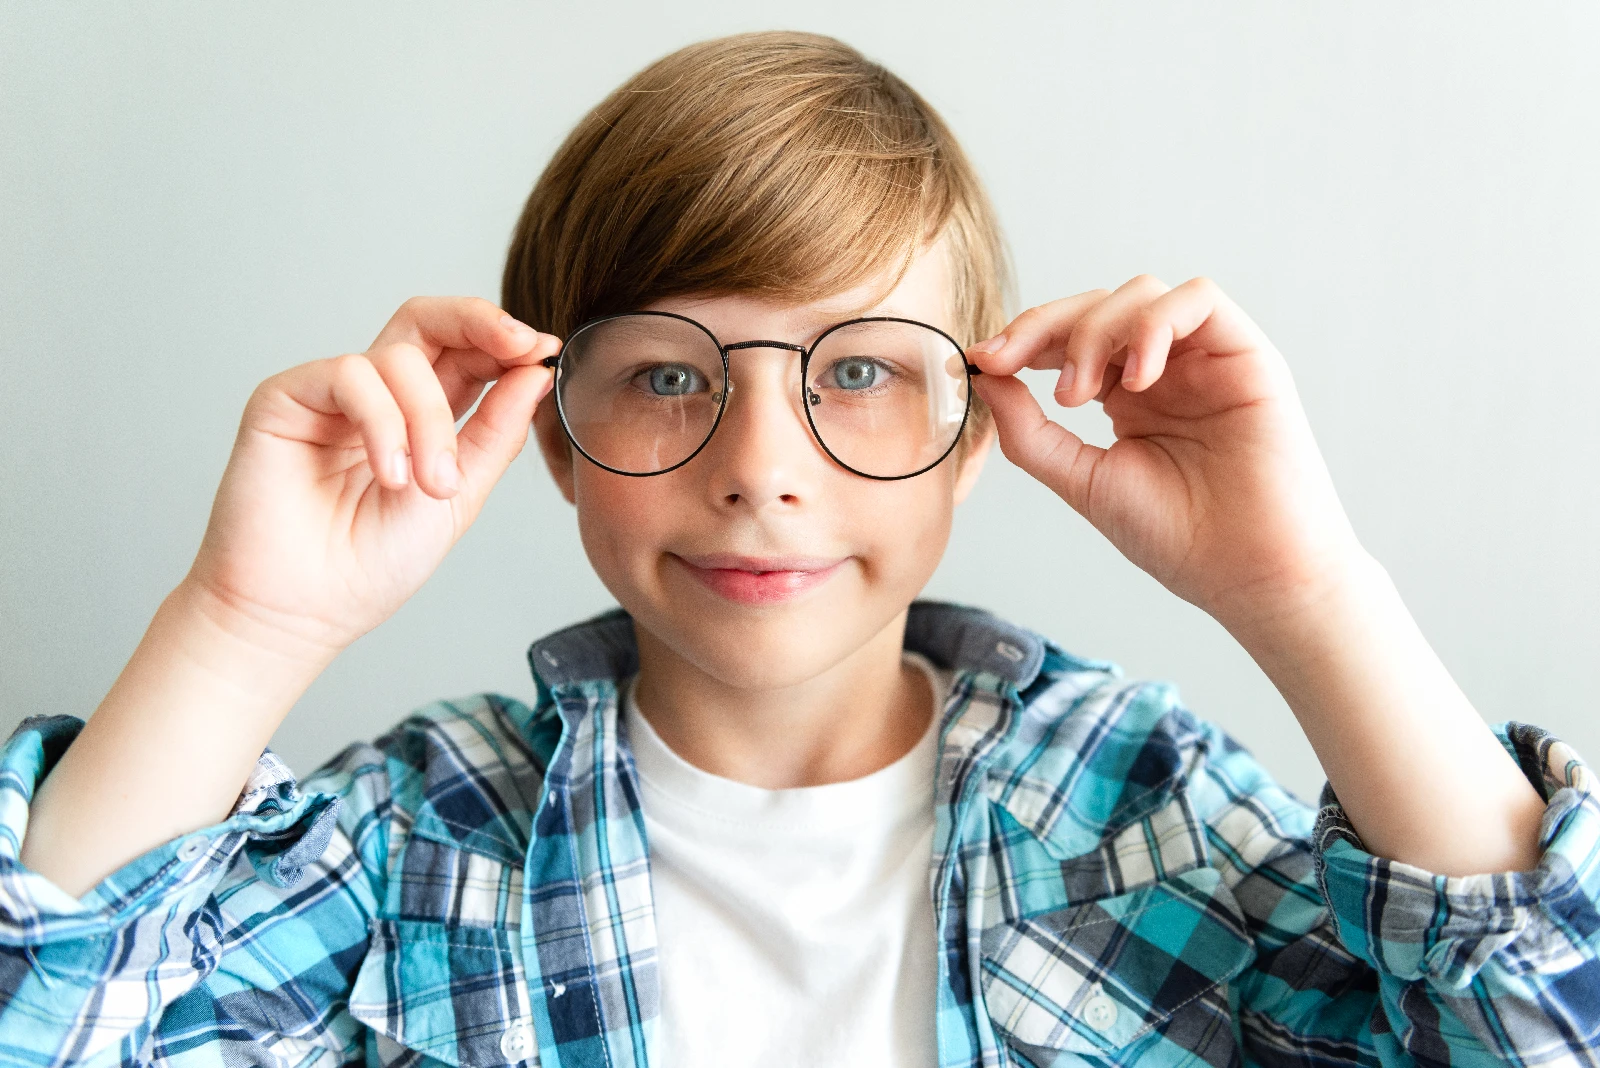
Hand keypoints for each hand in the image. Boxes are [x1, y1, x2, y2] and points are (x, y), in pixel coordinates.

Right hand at [185, 296, 560, 659]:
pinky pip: (350, 376)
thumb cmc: (373, 563)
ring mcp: (329, 394)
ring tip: (431, 486)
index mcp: (420, 414)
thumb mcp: (461, 494)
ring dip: (430, 421)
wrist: (308, 611)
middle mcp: (375, 395)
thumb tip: (536, 371)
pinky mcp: (285, 397)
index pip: (464, 352)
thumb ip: (497, 431)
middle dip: (481, 322)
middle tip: (520, 345)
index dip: (505, 344)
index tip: (545, 353)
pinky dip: (384, 423)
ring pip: (400, 359)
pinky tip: (391, 475)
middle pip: (427, 320)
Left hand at [969, 275, 1364, 630]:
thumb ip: (1030, 430)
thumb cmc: (1177, 536)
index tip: (982, 361)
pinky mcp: (1246, 354)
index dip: (1021, 339)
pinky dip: (1155, 325)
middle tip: (1009, 362)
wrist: (1249, 575)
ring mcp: (1204, 357)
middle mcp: (1164, 367)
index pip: (1067, 338)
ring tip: (1078, 395)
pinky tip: (1137, 380)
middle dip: (1042, 325)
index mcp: (1125, 394)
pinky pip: (1199, 300)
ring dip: (1094, 332)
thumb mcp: (1082, 479)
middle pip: (1096, 305)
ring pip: (1140, 292)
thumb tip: (985, 374)